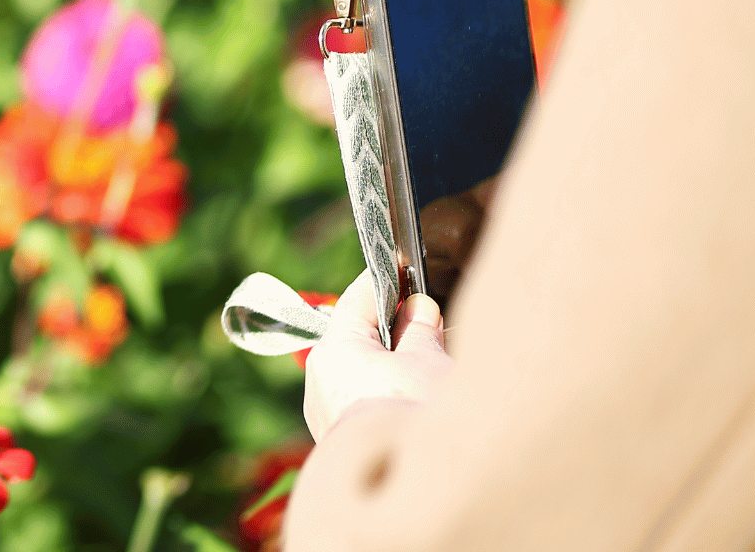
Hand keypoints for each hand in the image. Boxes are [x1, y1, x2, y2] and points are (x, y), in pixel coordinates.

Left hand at [302, 269, 452, 439]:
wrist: (402, 489)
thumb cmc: (411, 416)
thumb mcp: (426, 361)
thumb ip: (421, 329)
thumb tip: (419, 308)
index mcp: (334, 349)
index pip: (360, 298)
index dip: (389, 282)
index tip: (406, 266)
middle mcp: (320, 378)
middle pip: (362, 337)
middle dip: (398, 330)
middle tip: (434, 324)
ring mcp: (327, 412)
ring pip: (364, 372)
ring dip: (395, 366)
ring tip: (432, 367)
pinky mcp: (341, 440)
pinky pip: (364, 402)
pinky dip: (388, 394)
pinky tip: (416, 401)